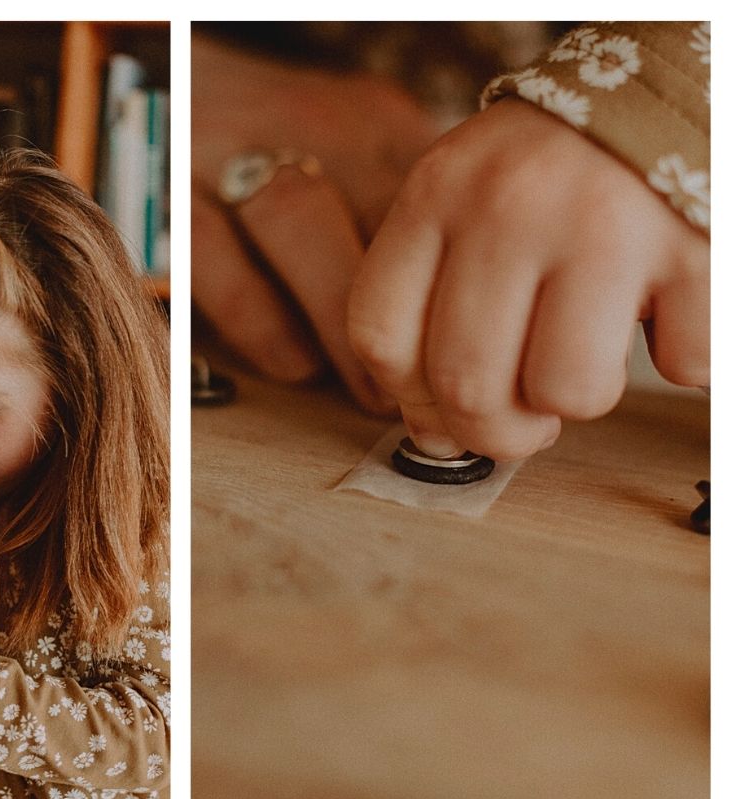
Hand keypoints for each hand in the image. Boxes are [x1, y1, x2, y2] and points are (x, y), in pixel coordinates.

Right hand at [191, 34, 438, 410]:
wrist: (184, 83)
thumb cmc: (291, 147)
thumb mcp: (369, 153)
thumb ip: (411, 218)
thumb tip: (475, 316)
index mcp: (376, 121)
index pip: (440, 203)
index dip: (463, 289)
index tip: (477, 355)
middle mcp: (311, 126)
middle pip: (379, 206)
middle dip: (414, 314)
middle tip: (433, 387)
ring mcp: (237, 155)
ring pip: (299, 223)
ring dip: (341, 323)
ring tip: (372, 389)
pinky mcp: (178, 200)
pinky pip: (220, 263)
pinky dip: (265, 326)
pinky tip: (297, 364)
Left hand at [348, 99, 708, 460]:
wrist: (656, 89)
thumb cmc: (547, 171)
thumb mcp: (462, 201)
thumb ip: (432, 298)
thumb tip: (435, 433)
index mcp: (436, 194)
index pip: (381, 335)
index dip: (408, 401)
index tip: (439, 416)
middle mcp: (509, 206)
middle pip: (466, 381)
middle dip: (495, 432)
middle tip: (523, 423)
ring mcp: (603, 225)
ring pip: (566, 391)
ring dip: (579, 400)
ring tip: (588, 355)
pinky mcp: (693, 246)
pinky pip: (681, 364)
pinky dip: (683, 357)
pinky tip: (667, 312)